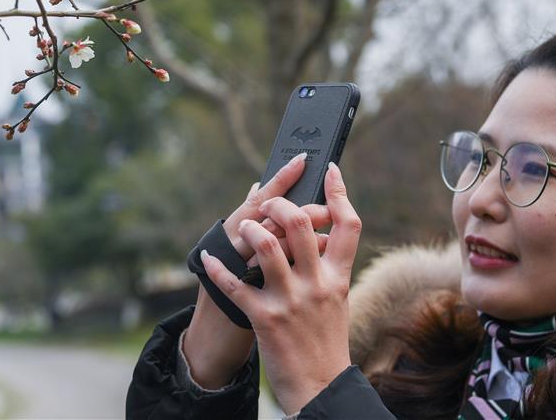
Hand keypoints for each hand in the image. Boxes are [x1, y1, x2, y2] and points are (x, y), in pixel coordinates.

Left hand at [200, 162, 361, 414]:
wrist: (321, 388)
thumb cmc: (325, 341)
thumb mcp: (336, 300)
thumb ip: (325, 265)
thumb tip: (315, 232)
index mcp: (338, 277)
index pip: (348, 225)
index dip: (339, 192)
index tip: (328, 168)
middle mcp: (317, 283)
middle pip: (302, 223)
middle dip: (279, 204)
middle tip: (267, 203)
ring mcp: (291, 300)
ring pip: (266, 245)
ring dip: (249, 228)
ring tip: (243, 227)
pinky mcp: (265, 318)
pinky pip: (235, 285)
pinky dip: (217, 269)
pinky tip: (207, 259)